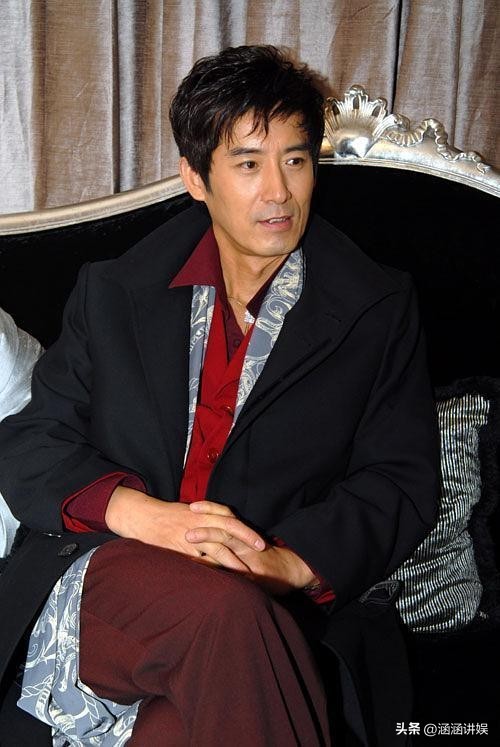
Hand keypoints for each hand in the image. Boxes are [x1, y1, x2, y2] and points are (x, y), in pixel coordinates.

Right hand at [105, 487, 264, 571]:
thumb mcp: (190, 512)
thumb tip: (224, 530)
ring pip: (216, 548)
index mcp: (204, 513)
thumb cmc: (166, 515)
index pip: (230, 520)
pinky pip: (198, 562)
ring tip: (245, 574)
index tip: (260, 541)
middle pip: (229, 529)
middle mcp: (200, 522)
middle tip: (261, 550)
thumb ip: (208, 520)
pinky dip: (210, 571)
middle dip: (246, 539)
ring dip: (232, 561)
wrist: (143, 516)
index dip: (246, 530)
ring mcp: (190, 536)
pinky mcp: (180, 550)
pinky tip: (219, 581)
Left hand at [187, 501, 317, 594]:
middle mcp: (246, 542)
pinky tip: (213, 575)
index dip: (210, 510)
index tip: (192, 506)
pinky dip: (227, 573)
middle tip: (187, 532)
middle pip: (227, 530)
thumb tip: (203, 539)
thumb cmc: (263, 557)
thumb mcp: (245, 544)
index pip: (225, 516)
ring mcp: (251, 558)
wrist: (291, 569)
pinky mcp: (257, 576)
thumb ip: (227, 540)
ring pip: (232, 548)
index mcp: (242, 533)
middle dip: (207, 530)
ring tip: (195, 547)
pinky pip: (239, 574)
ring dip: (213, 546)